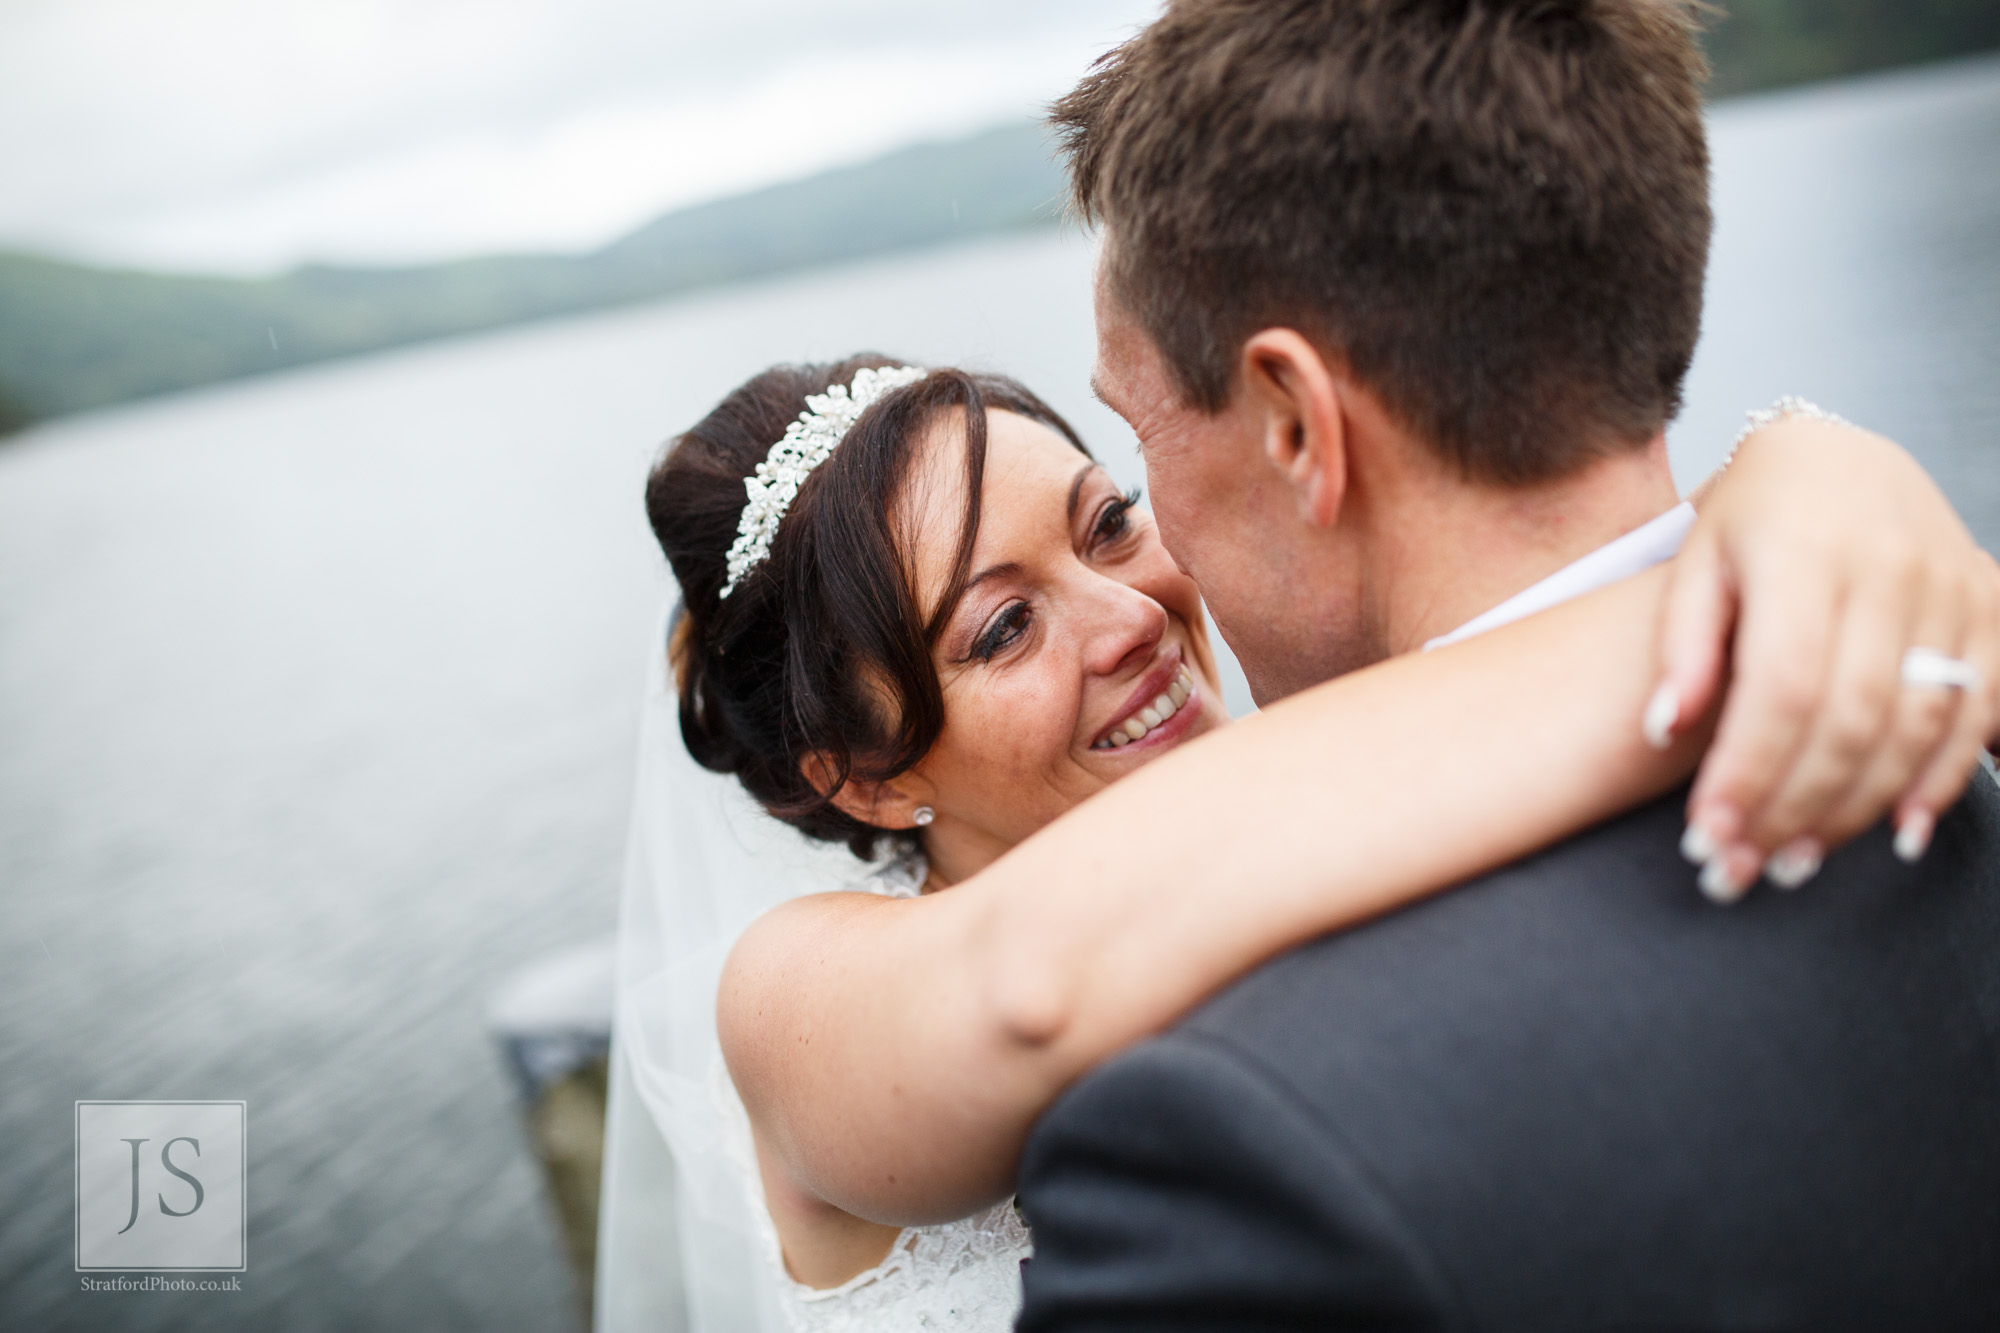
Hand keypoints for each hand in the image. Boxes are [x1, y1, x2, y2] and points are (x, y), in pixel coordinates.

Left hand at [1649, 417, 1999, 900]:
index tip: (1706, 833)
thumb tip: (1664, 730)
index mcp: (1805, 550)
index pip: (1781, 685)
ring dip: (1856, 809)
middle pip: (1850, 719)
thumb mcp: (1697, 561)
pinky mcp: (1992, 611)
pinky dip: (1943, 780)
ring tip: (1794, 859)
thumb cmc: (1755, 515)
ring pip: (1915, 727)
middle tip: (1741, 866)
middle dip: (1793, 806)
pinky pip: (1982, 710)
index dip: (1748, 770)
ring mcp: (1952, 589)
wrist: (1841, 453)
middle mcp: (1890, 568)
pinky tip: (1898, 832)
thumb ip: (1680, 645)